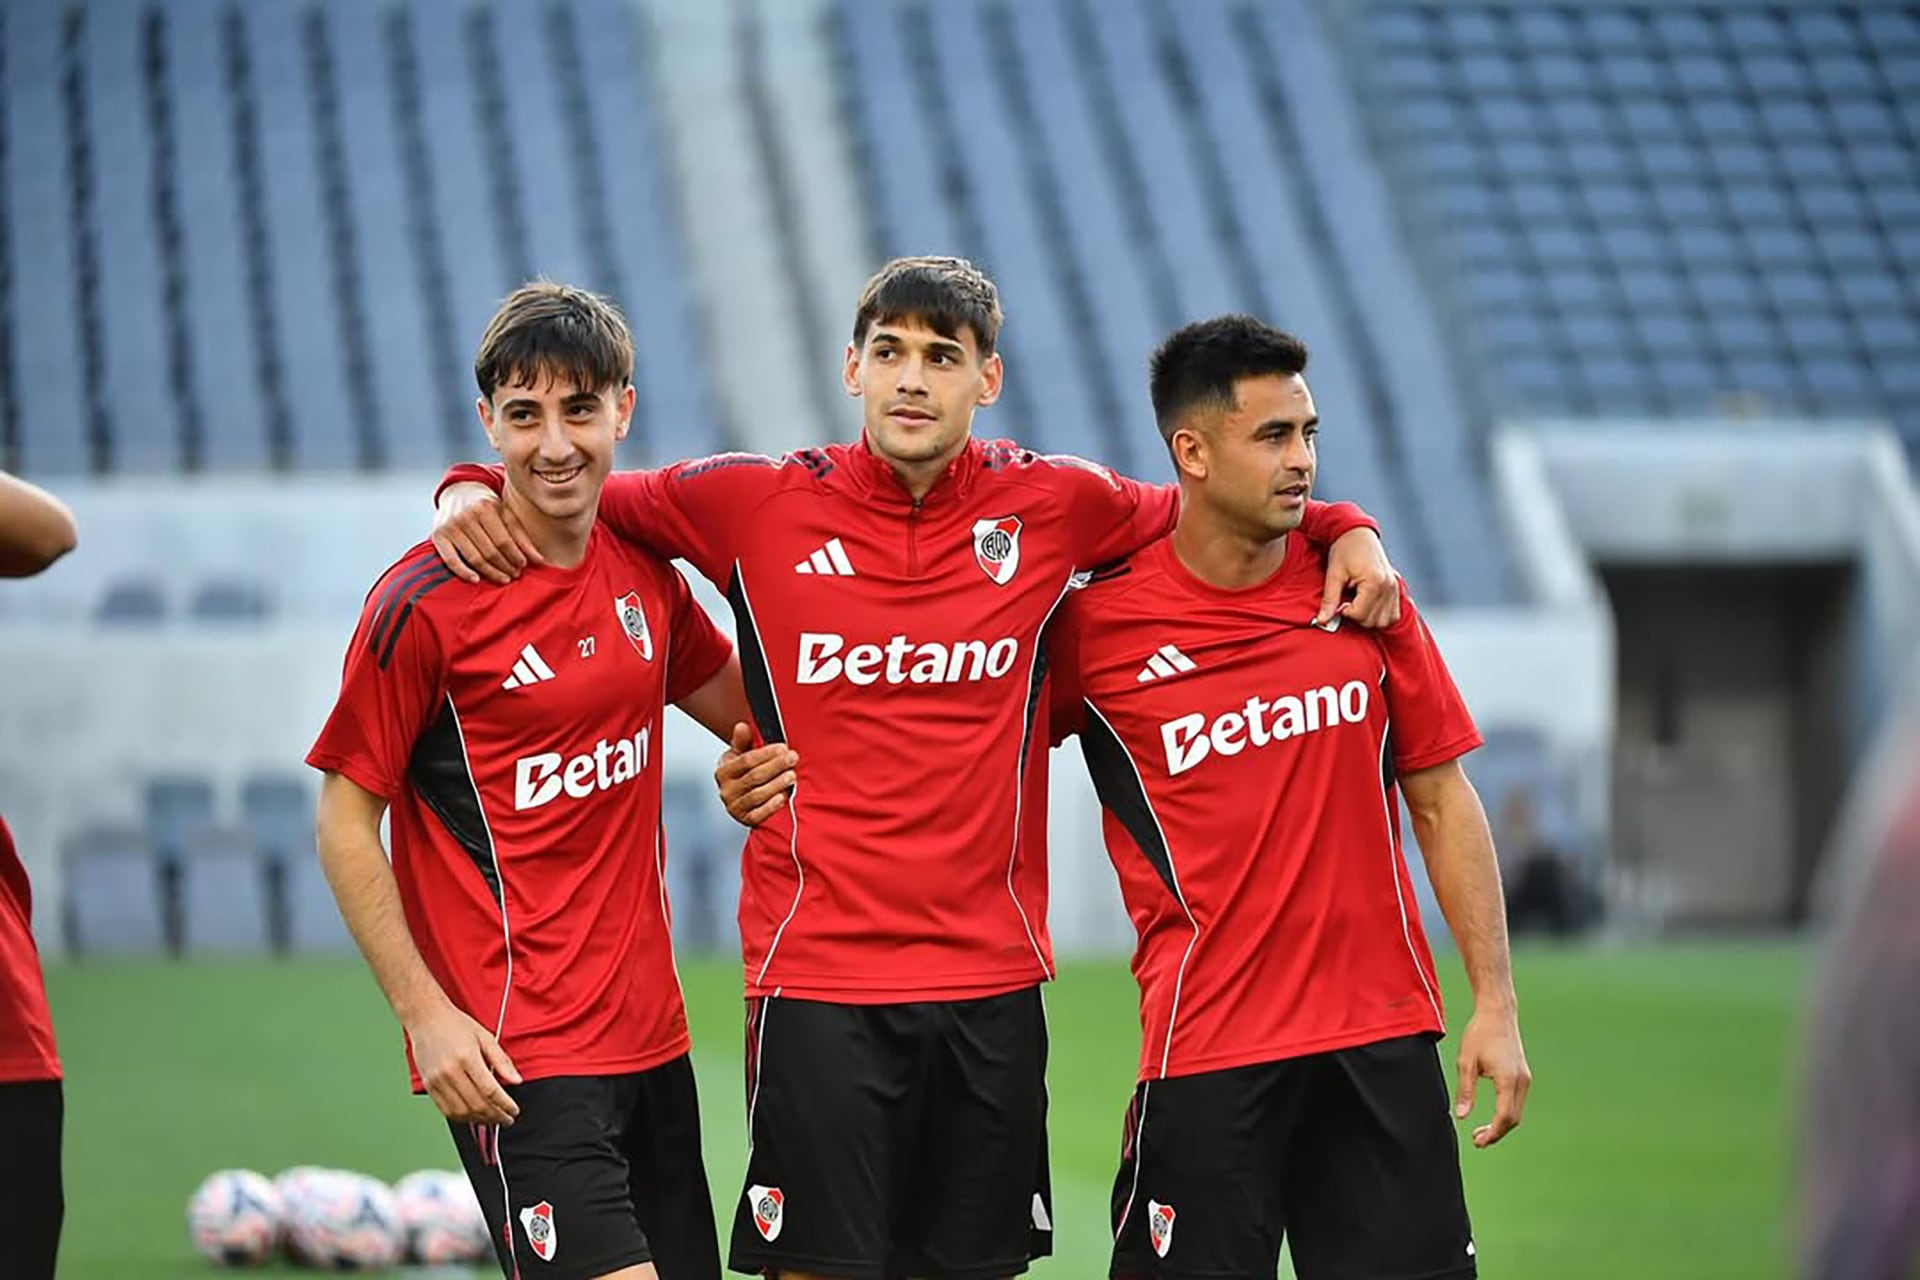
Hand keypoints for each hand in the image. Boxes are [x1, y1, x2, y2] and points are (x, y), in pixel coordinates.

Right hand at [406, 1001, 522, 1125]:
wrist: (426, 1019)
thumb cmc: (456, 1025)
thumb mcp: (485, 1037)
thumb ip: (502, 1061)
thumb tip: (517, 1080)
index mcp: (467, 1058)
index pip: (490, 1090)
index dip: (505, 1105)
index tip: (514, 1111)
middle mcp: (450, 1072)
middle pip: (476, 1104)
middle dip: (495, 1116)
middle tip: (507, 1119)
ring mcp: (437, 1081)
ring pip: (461, 1112)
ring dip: (480, 1120)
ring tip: (493, 1119)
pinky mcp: (429, 1087)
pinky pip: (446, 1110)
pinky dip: (462, 1117)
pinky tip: (473, 1116)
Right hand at [431, 482, 544, 583]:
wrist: (458, 492)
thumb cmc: (485, 506)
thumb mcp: (505, 513)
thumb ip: (521, 536)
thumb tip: (539, 560)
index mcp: (485, 508)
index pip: (503, 540)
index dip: (515, 556)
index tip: (523, 566)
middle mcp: (465, 516)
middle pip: (490, 551)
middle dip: (505, 566)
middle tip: (515, 574)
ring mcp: (450, 527)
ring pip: (474, 558)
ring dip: (491, 572)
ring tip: (503, 578)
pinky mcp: (438, 536)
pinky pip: (451, 560)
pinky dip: (463, 572)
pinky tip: (476, 580)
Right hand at [715, 722, 796, 827]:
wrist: (739, 798)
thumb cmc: (742, 774)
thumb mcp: (739, 755)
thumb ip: (742, 741)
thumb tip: (742, 727)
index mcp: (724, 771)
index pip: (746, 760)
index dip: (766, 753)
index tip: (782, 747)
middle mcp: (727, 790)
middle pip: (754, 777)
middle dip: (776, 766)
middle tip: (792, 758)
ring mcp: (735, 807)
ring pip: (757, 795)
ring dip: (776, 784)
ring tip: (791, 776)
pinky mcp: (745, 820)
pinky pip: (758, 815)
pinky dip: (771, 807)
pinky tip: (782, 797)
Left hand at [1317, 528, 1401, 628]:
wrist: (1357, 533)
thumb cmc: (1345, 550)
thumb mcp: (1334, 575)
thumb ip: (1329, 600)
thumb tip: (1320, 621)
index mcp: (1374, 582)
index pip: (1360, 615)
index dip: (1345, 612)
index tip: (1339, 602)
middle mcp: (1389, 587)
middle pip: (1372, 621)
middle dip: (1356, 616)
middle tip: (1346, 602)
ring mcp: (1395, 588)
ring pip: (1384, 622)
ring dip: (1368, 618)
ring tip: (1357, 603)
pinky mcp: (1396, 589)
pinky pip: (1392, 615)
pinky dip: (1380, 616)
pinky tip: (1367, 604)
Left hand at [1453, 1006, 1529, 1147]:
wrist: (1498, 1013)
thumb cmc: (1480, 1034)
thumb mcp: (1466, 1062)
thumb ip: (1465, 1091)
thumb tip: (1461, 1116)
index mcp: (1508, 1080)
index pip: (1504, 1117)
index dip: (1493, 1133)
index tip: (1479, 1142)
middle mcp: (1521, 1081)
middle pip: (1513, 1118)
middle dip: (1497, 1132)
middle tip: (1477, 1140)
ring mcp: (1524, 1078)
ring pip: (1517, 1111)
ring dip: (1502, 1124)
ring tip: (1482, 1131)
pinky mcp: (1523, 1075)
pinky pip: (1517, 1101)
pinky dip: (1506, 1113)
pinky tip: (1493, 1115)